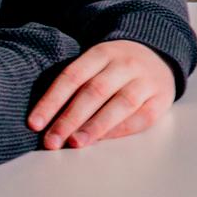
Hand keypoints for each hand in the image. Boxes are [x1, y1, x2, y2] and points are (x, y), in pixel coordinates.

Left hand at [27, 40, 175, 149]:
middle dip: (69, 119)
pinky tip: (102, 141)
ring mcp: (146, 80)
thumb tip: (45, 120)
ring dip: (95, 126)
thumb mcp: (96, 63)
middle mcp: (125, 63)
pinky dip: (120, 130)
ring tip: (75, 143)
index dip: (52, 101)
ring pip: (120, 104)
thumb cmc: (116, 67)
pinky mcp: (162, 98)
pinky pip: (141, 117)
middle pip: (94, 91)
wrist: (159, 55)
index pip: (72, 76)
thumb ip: (75, 84)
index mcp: (102, 52)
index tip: (35, 124)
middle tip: (51, 141)